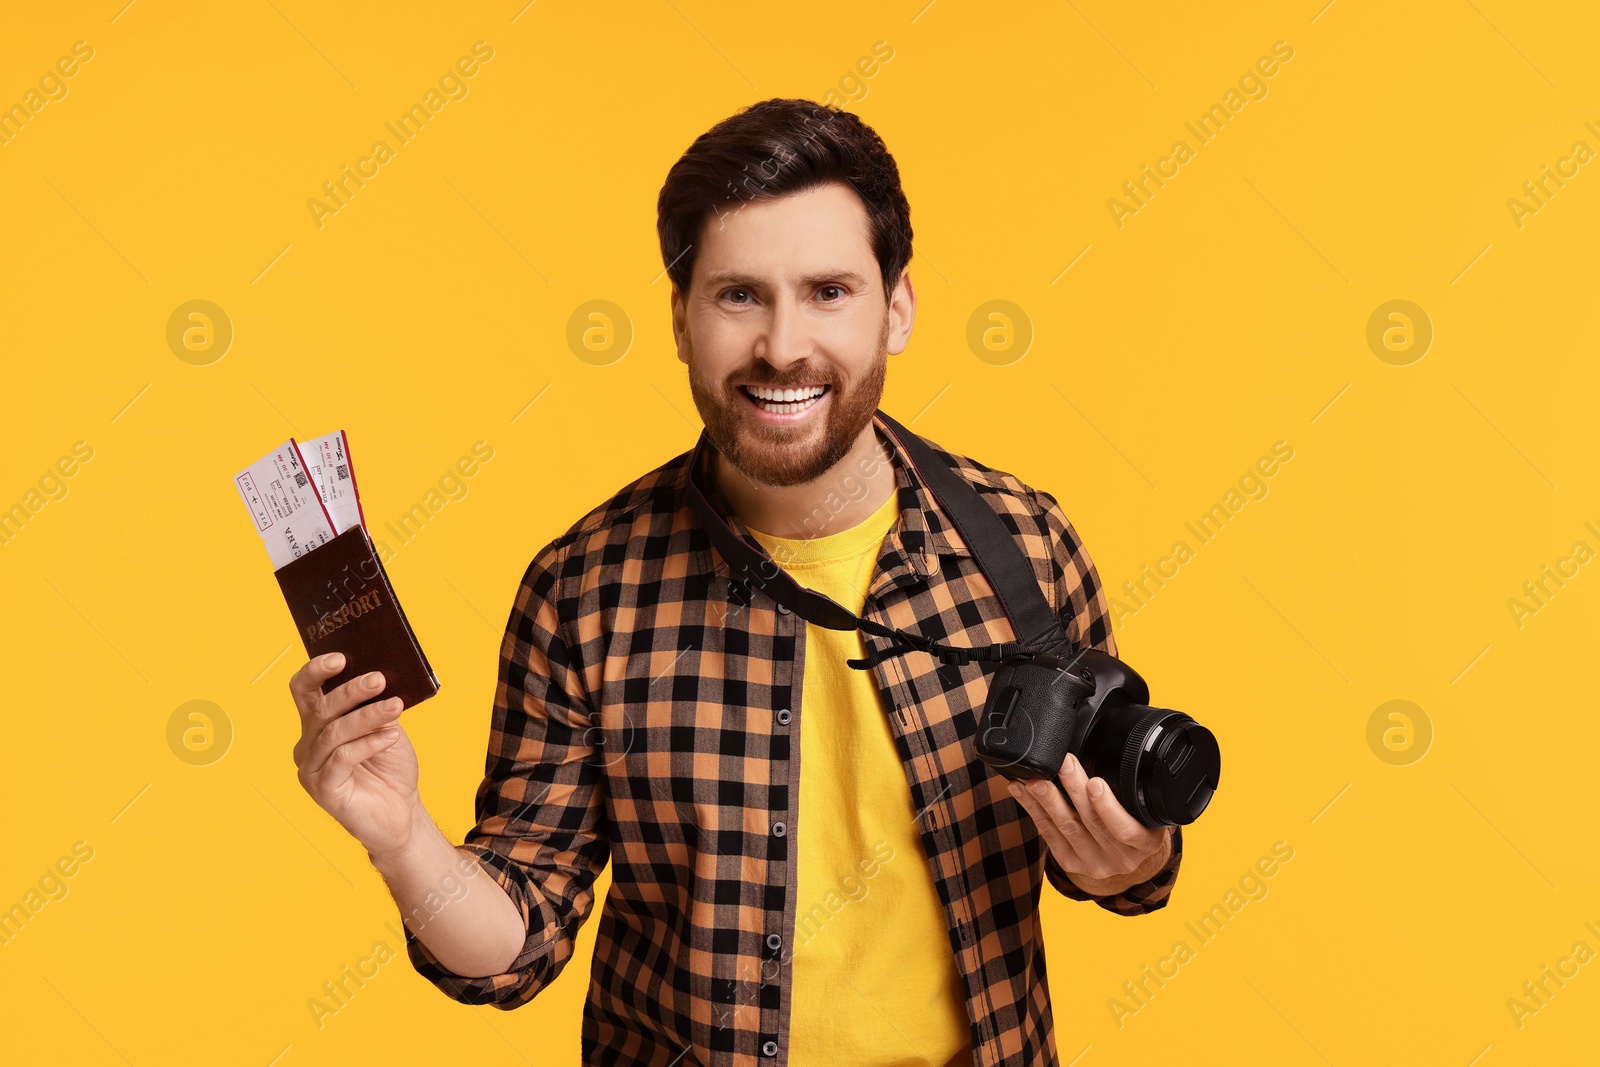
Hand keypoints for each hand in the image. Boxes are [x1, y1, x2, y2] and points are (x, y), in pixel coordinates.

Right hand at [290, 654, 422, 858]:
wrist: (401, 813)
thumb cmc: (389, 768)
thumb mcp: (386, 728)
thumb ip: (375, 706)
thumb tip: (380, 678)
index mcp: (317, 726)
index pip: (303, 691)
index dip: (316, 671)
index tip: (340, 657)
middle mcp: (307, 746)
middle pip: (320, 709)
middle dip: (350, 691)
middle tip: (379, 679)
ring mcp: (311, 770)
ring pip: (334, 733)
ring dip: (367, 716)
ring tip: (395, 706)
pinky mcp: (323, 790)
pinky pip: (342, 758)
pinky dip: (368, 743)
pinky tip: (390, 737)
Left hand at [1009, 752, 1173, 896]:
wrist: (1124, 851)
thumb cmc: (1134, 820)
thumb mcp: (1144, 810)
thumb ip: (1128, 790)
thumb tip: (1101, 747)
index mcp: (1145, 842)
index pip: (1125, 828)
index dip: (1108, 807)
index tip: (1094, 782)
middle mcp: (1121, 859)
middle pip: (1091, 822)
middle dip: (1073, 789)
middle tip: (1062, 764)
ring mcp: (1094, 863)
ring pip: (1066, 827)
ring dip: (1046, 799)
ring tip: (1033, 779)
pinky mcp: (1070, 863)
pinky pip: (1048, 834)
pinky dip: (1033, 809)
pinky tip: (1021, 791)